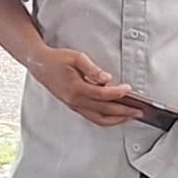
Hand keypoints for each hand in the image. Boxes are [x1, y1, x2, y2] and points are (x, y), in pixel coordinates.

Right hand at [26, 45, 153, 126]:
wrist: (40, 65)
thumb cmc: (57, 60)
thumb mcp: (76, 58)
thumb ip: (93, 69)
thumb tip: (108, 79)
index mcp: (76, 88)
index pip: (102, 94)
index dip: (117, 93)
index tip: (128, 89)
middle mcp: (75, 100)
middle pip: (104, 110)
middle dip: (123, 112)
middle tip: (138, 111)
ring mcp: (74, 105)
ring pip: (98, 119)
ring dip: (116, 120)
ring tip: (130, 117)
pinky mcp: (73, 106)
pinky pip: (93, 117)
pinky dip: (106, 119)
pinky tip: (115, 116)